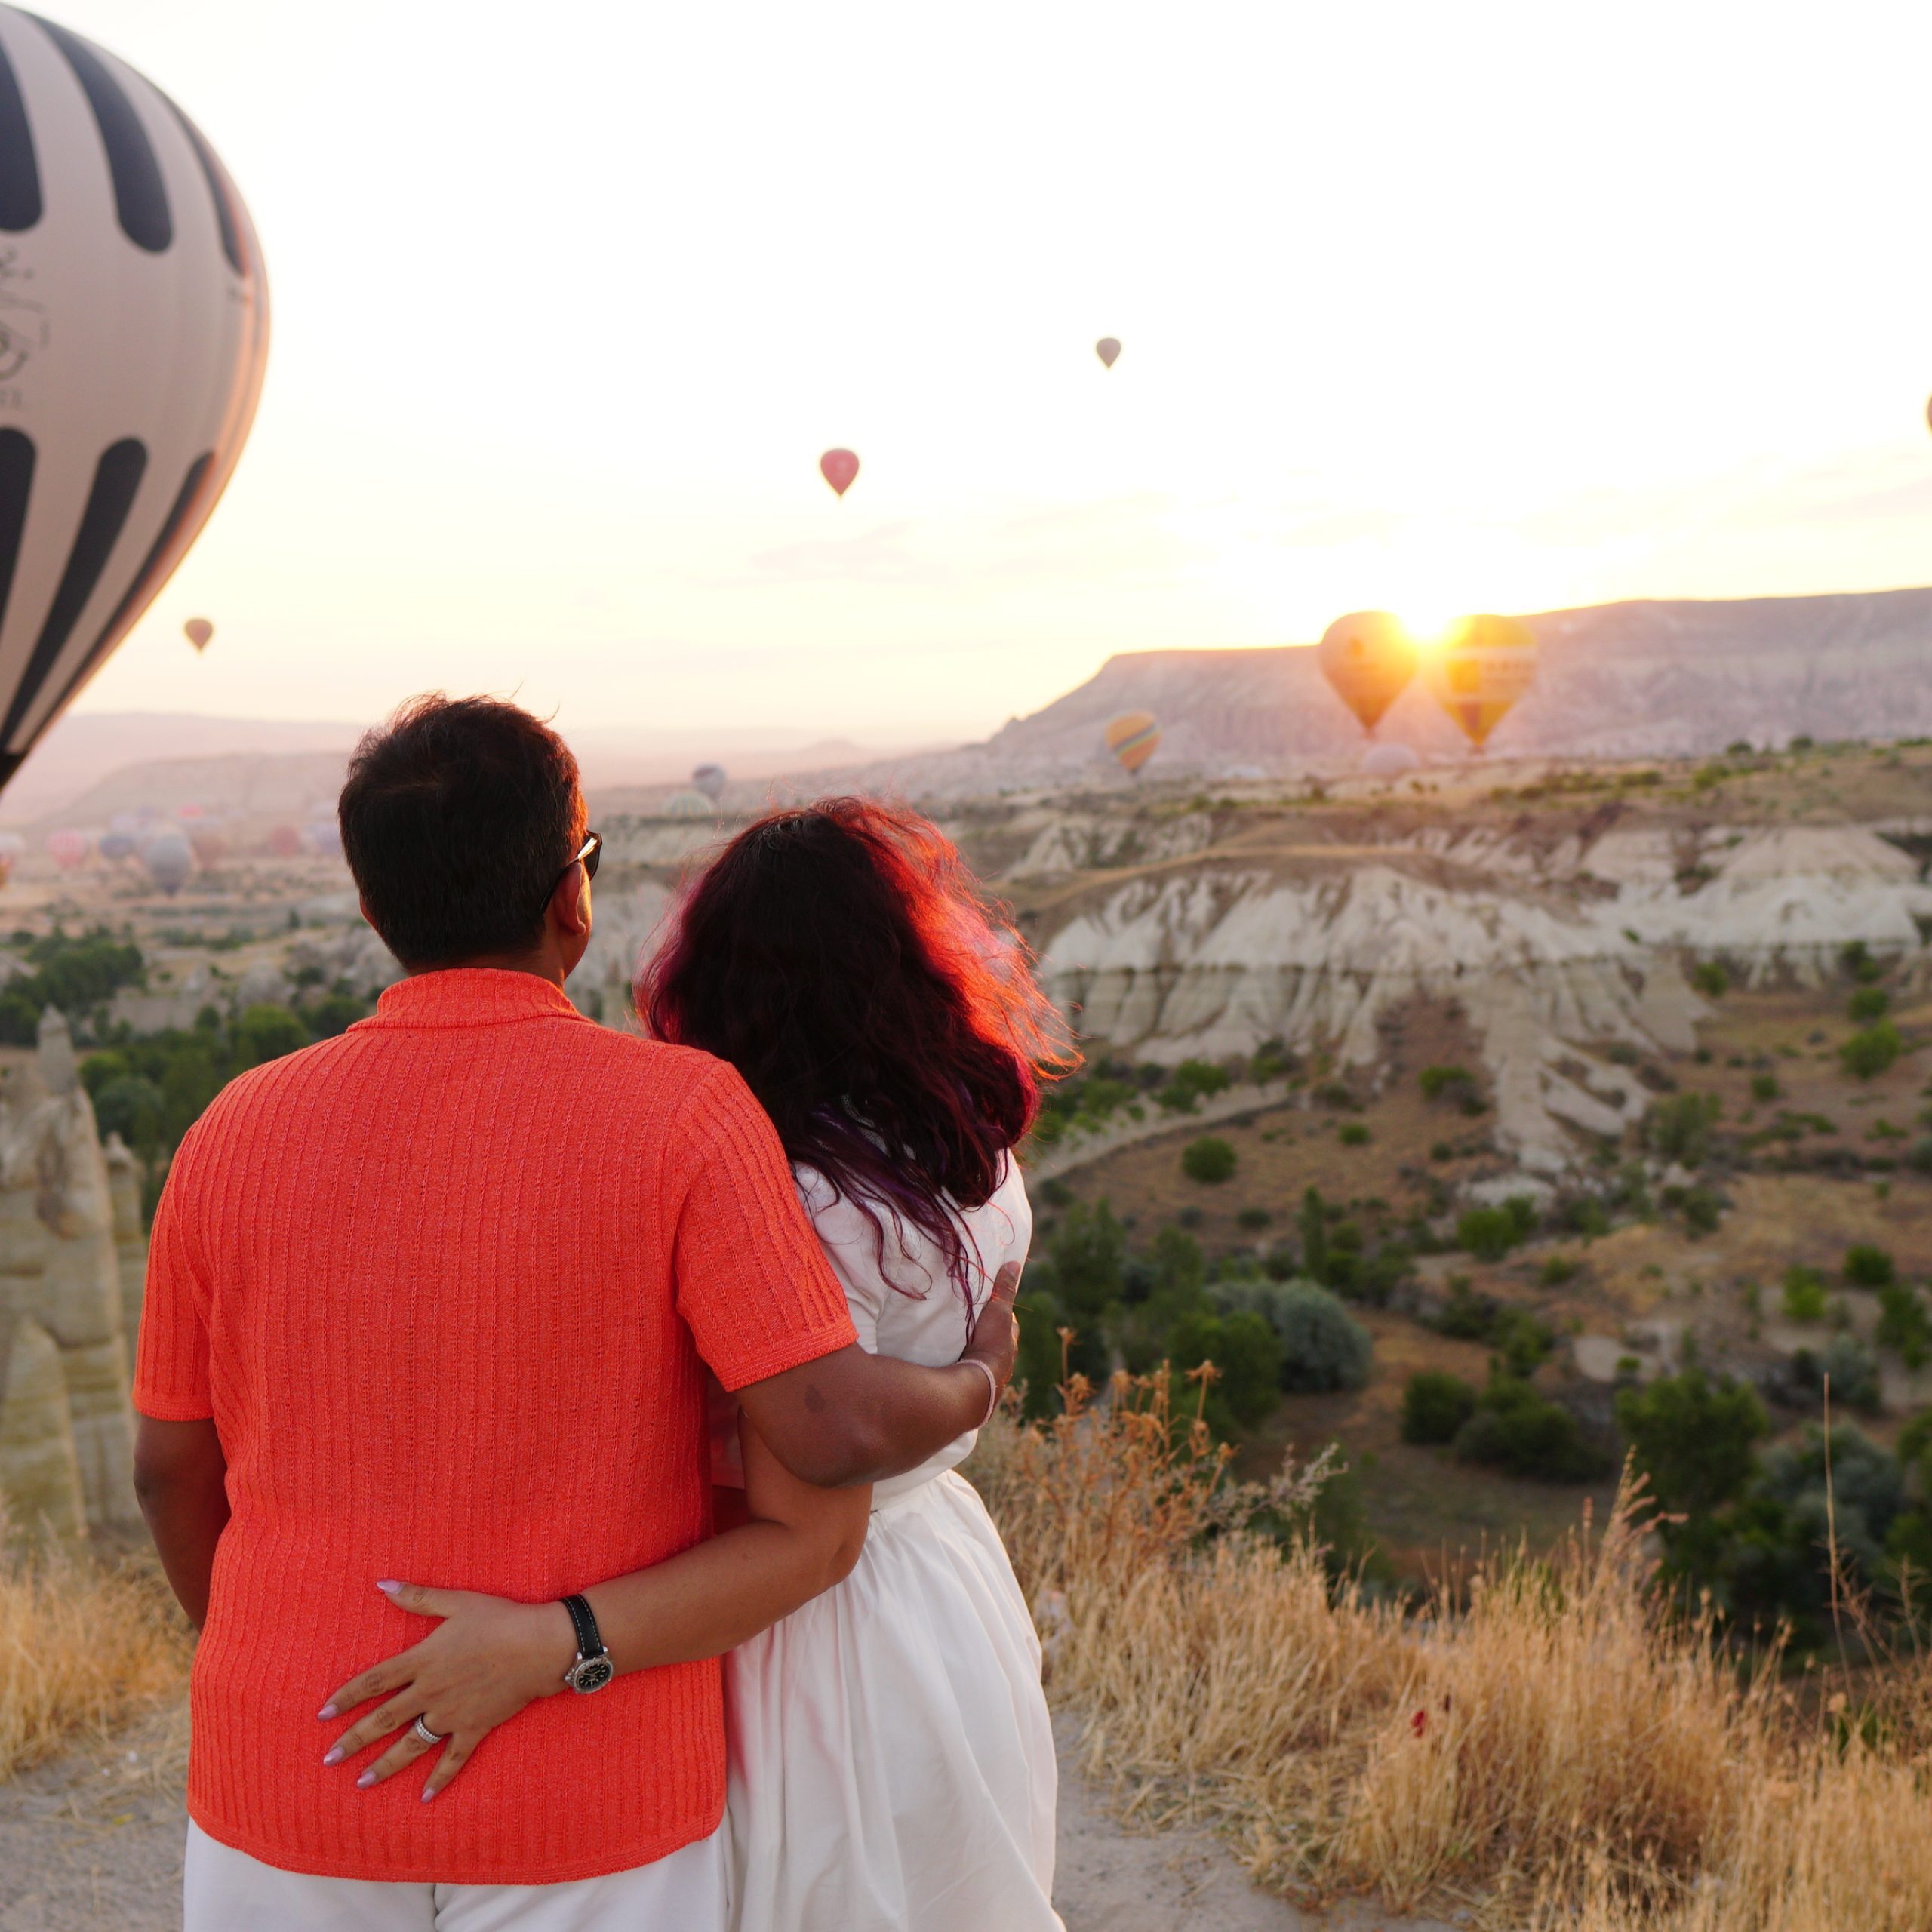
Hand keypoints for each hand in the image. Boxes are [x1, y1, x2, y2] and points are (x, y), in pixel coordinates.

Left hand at [318, 1582, 576, 1799]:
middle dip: (353, 1740)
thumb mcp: (457, 1602)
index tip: (322, 1714)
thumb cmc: (499, 1619)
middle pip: (383, 1719)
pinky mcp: (474, 1728)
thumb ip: (417, 1597)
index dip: (346, 1697)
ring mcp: (451, 1715)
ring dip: (383, 1765)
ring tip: (361, 1782)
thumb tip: (381, 1584)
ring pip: (410, 1746)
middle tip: (329, 1759)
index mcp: (422, 1660)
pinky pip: (452, 1759)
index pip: (374, 1681)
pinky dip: (438, 1779)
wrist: (538, 1646)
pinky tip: (424, 1797)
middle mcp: (430, 1692)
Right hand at [963, 1260, 1022, 1400]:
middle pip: (995, 1344)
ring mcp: (988, 1378)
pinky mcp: (972, 1390)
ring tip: (957, 1345)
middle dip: (986, 1336)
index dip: (1001, 1314)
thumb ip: (1004, 1290)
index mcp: (1009, 1344)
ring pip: (982, 1360)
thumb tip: (1015, 1264)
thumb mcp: (998, 1312)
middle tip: (972, 1325)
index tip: (991, 1305)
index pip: (1008, 1325)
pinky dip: (962, 1368)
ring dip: (973, 1354)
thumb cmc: (990, 1346)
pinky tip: (950, 1366)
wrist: (976, 1385)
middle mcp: (1002, 1363)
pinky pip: (968, 1374)